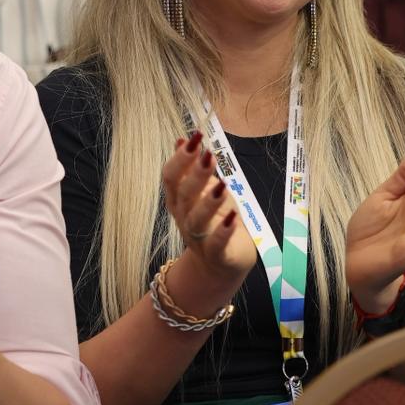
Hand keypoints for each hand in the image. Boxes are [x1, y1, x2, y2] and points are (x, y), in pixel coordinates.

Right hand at [161, 132, 254, 312]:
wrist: (219, 266)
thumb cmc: (213, 222)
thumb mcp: (202, 191)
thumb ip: (191, 168)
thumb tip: (181, 138)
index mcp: (179, 200)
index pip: (171, 177)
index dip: (180, 158)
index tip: (194, 137)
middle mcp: (184, 217)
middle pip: (185, 195)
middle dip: (195, 174)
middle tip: (208, 155)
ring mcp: (198, 238)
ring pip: (198, 220)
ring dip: (208, 202)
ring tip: (221, 185)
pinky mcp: (217, 255)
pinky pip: (217, 245)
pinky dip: (223, 232)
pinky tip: (233, 219)